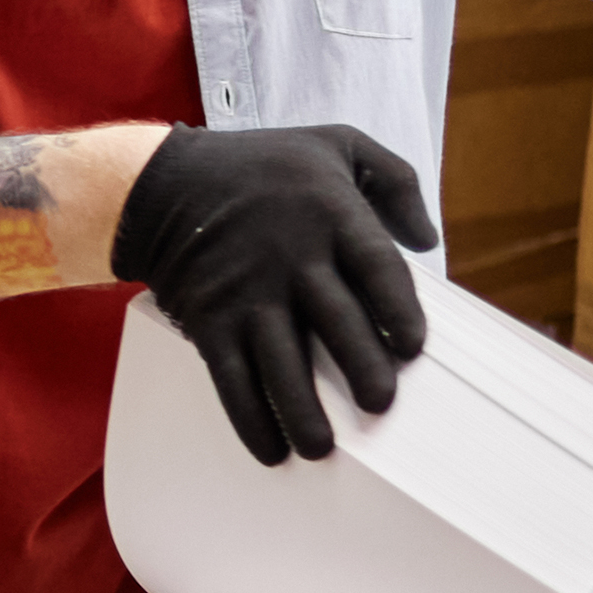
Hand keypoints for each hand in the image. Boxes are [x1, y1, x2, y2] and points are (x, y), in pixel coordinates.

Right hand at [111, 123, 434, 467]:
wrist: (163, 183)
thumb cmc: (261, 165)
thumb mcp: (337, 143)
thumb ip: (395, 181)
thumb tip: (429, 240)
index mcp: (332, 215)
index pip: (377, 267)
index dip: (400, 309)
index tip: (413, 347)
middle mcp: (292, 258)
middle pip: (336, 321)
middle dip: (362, 367)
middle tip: (379, 403)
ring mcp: (248, 293)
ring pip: (282, 361)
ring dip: (302, 410)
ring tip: (321, 447)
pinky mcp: (210, 320)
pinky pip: (231, 376)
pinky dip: (249, 418)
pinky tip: (271, 449)